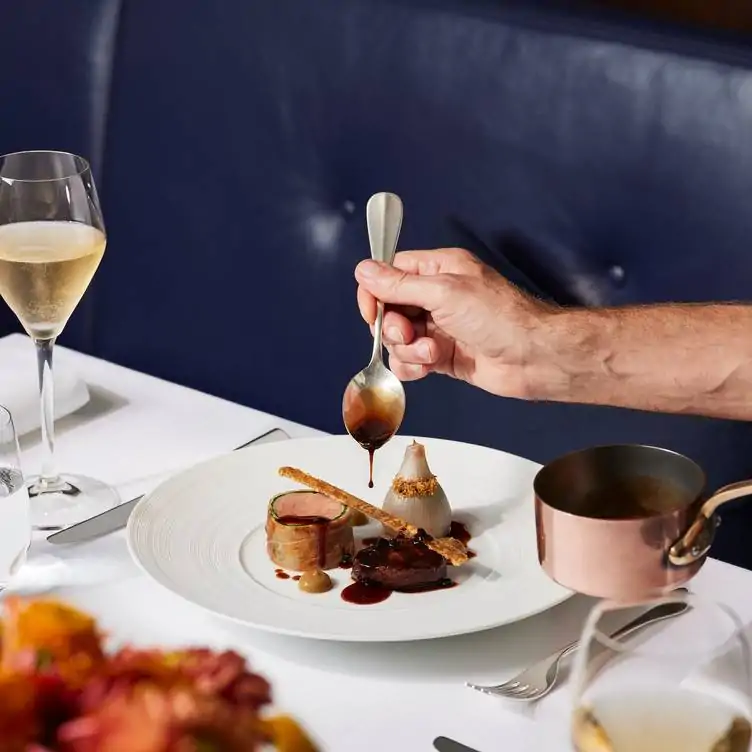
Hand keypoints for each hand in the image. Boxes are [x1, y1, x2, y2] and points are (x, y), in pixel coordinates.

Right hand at [355, 248, 552, 398]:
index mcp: (439, 269)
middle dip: (393, 326)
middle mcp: (437, 296)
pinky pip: (410, 360)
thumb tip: (365, 271)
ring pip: (398, 338)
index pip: (391, 273)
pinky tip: (429, 366)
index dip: (375, 293)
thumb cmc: (501, 318)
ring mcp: (439, 327)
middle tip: (409, 333)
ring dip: (407, 349)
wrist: (532, 358)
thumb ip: (399, 285)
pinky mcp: (442, 355)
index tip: (372, 312)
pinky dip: (413, 366)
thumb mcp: (444, 292)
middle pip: (390, 309)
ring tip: (432, 352)